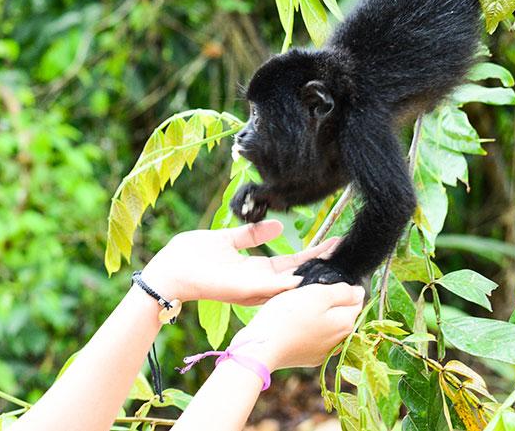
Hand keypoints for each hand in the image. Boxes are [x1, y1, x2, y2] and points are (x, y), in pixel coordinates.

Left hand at [140, 219, 340, 304]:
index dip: (312, 253)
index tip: (333, 243)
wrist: (169, 270)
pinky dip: (290, 283)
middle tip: (345, 250)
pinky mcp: (242, 289)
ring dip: (312, 273)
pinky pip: (272, 286)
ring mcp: (251, 288)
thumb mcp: (227, 239)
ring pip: (289, 283)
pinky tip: (310, 275)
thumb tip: (277, 225)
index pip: (290, 262)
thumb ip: (251, 234)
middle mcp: (257, 282)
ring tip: (337, 261)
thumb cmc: (191, 255)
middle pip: (297, 273)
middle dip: (321, 262)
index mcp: (254, 269)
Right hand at [229, 283, 364, 370]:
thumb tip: (360, 291)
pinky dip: (310, 329)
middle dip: (331, 302)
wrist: (262, 348)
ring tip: (299, 307)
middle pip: (343, 313)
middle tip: (308, 293)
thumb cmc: (287, 317)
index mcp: (346, 323)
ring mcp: (325, 351)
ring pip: (329, 326)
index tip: (322, 284)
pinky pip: (316, 337)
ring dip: (320, 316)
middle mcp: (340, 340)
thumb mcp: (317, 294)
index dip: (342, 287)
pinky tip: (295, 324)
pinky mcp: (310, 357)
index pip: (357, 300)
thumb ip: (342, 292)